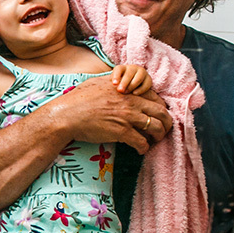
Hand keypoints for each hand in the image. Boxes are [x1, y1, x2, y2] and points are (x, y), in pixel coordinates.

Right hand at [43, 75, 170, 154]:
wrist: (67, 115)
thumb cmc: (78, 99)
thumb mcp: (99, 82)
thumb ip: (114, 82)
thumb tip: (116, 82)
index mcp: (129, 91)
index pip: (156, 98)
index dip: (160, 108)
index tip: (158, 116)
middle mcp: (132, 103)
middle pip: (162, 113)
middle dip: (167, 124)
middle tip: (163, 130)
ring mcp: (128, 118)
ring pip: (156, 128)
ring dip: (158, 137)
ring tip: (154, 141)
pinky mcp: (121, 132)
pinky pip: (142, 142)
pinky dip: (144, 148)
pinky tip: (140, 150)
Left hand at [110, 64, 152, 95]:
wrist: (132, 83)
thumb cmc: (120, 84)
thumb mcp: (115, 82)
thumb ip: (114, 83)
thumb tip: (114, 87)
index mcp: (122, 68)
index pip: (118, 69)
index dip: (116, 76)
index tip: (114, 84)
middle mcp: (133, 68)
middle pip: (129, 74)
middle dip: (124, 83)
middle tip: (120, 90)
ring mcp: (142, 72)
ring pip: (138, 78)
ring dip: (132, 86)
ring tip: (126, 92)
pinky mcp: (148, 78)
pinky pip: (146, 84)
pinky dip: (141, 89)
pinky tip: (134, 93)